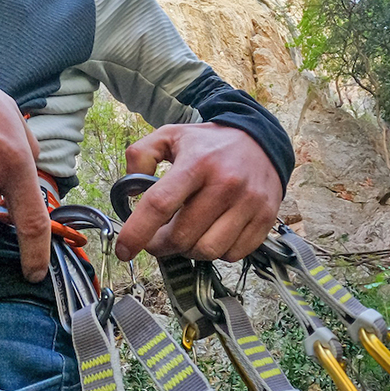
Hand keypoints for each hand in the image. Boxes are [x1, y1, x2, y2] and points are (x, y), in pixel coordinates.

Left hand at [114, 123, 281, 262]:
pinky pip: (232, 254)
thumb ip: (140, 156)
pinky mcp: (265, 218)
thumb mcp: (169, 136)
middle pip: (182, 236)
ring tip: (187, 232)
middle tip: (158, 236)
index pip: (160, 204)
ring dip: (189, 250)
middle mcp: (225, 183)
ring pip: (207, 251)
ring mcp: (249, 203)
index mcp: (197, 162)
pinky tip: (212, 232)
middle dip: (161, 244)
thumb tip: (129, 190)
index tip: (124, 250)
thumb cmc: (208, 144)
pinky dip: (216, 251)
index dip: (137, 232)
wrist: (260, 140)